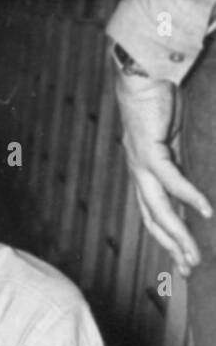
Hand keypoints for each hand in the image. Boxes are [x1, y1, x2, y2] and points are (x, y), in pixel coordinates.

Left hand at [116, 70, 212, 276]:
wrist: (142, 76)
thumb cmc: (158, 105)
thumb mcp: (171, 140)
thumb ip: (177, 162)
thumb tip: (188, 184)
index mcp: (145, 176)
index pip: (154, 216)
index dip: (167, 239)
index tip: (182, 260)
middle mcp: (140, 176)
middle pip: (155, 221)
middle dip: (172, 248)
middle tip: (189, 270)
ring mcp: (142, 165)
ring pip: (159, 210)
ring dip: (177, 234)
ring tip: (193, 254)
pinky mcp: (150, 151)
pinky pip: (172, 180)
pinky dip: (188, 197)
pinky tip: (204, 212)